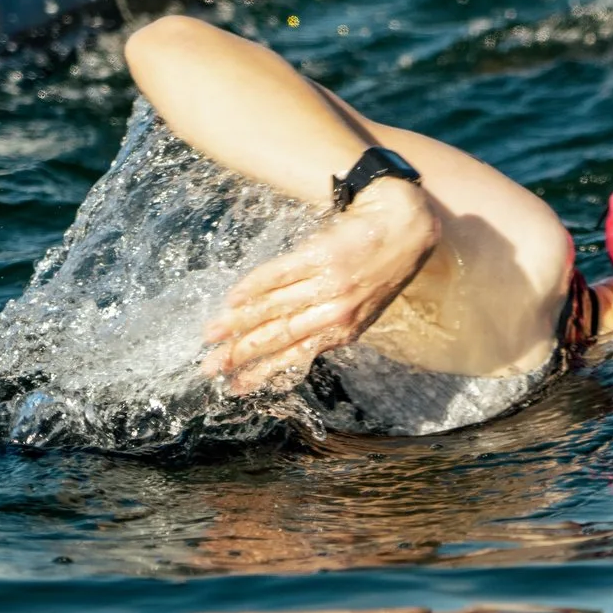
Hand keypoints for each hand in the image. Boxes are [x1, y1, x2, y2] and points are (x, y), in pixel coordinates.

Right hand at [203, 182, 437, 396]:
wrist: (403, 226)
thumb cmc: (382, 268)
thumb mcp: (362, 309)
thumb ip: (330, 328)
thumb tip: (291, 346)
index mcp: (343, 331)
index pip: (293, 357)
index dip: (261, 372)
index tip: (235, 386)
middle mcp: (333, 313)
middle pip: (275, 337)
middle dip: (240, 354)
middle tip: (210, 366)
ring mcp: (325, 284)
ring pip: (271, 309)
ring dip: (237, 322)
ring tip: (211, 333)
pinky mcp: (318, 256)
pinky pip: (276, 275)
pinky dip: (251, 287)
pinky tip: (232, 298)